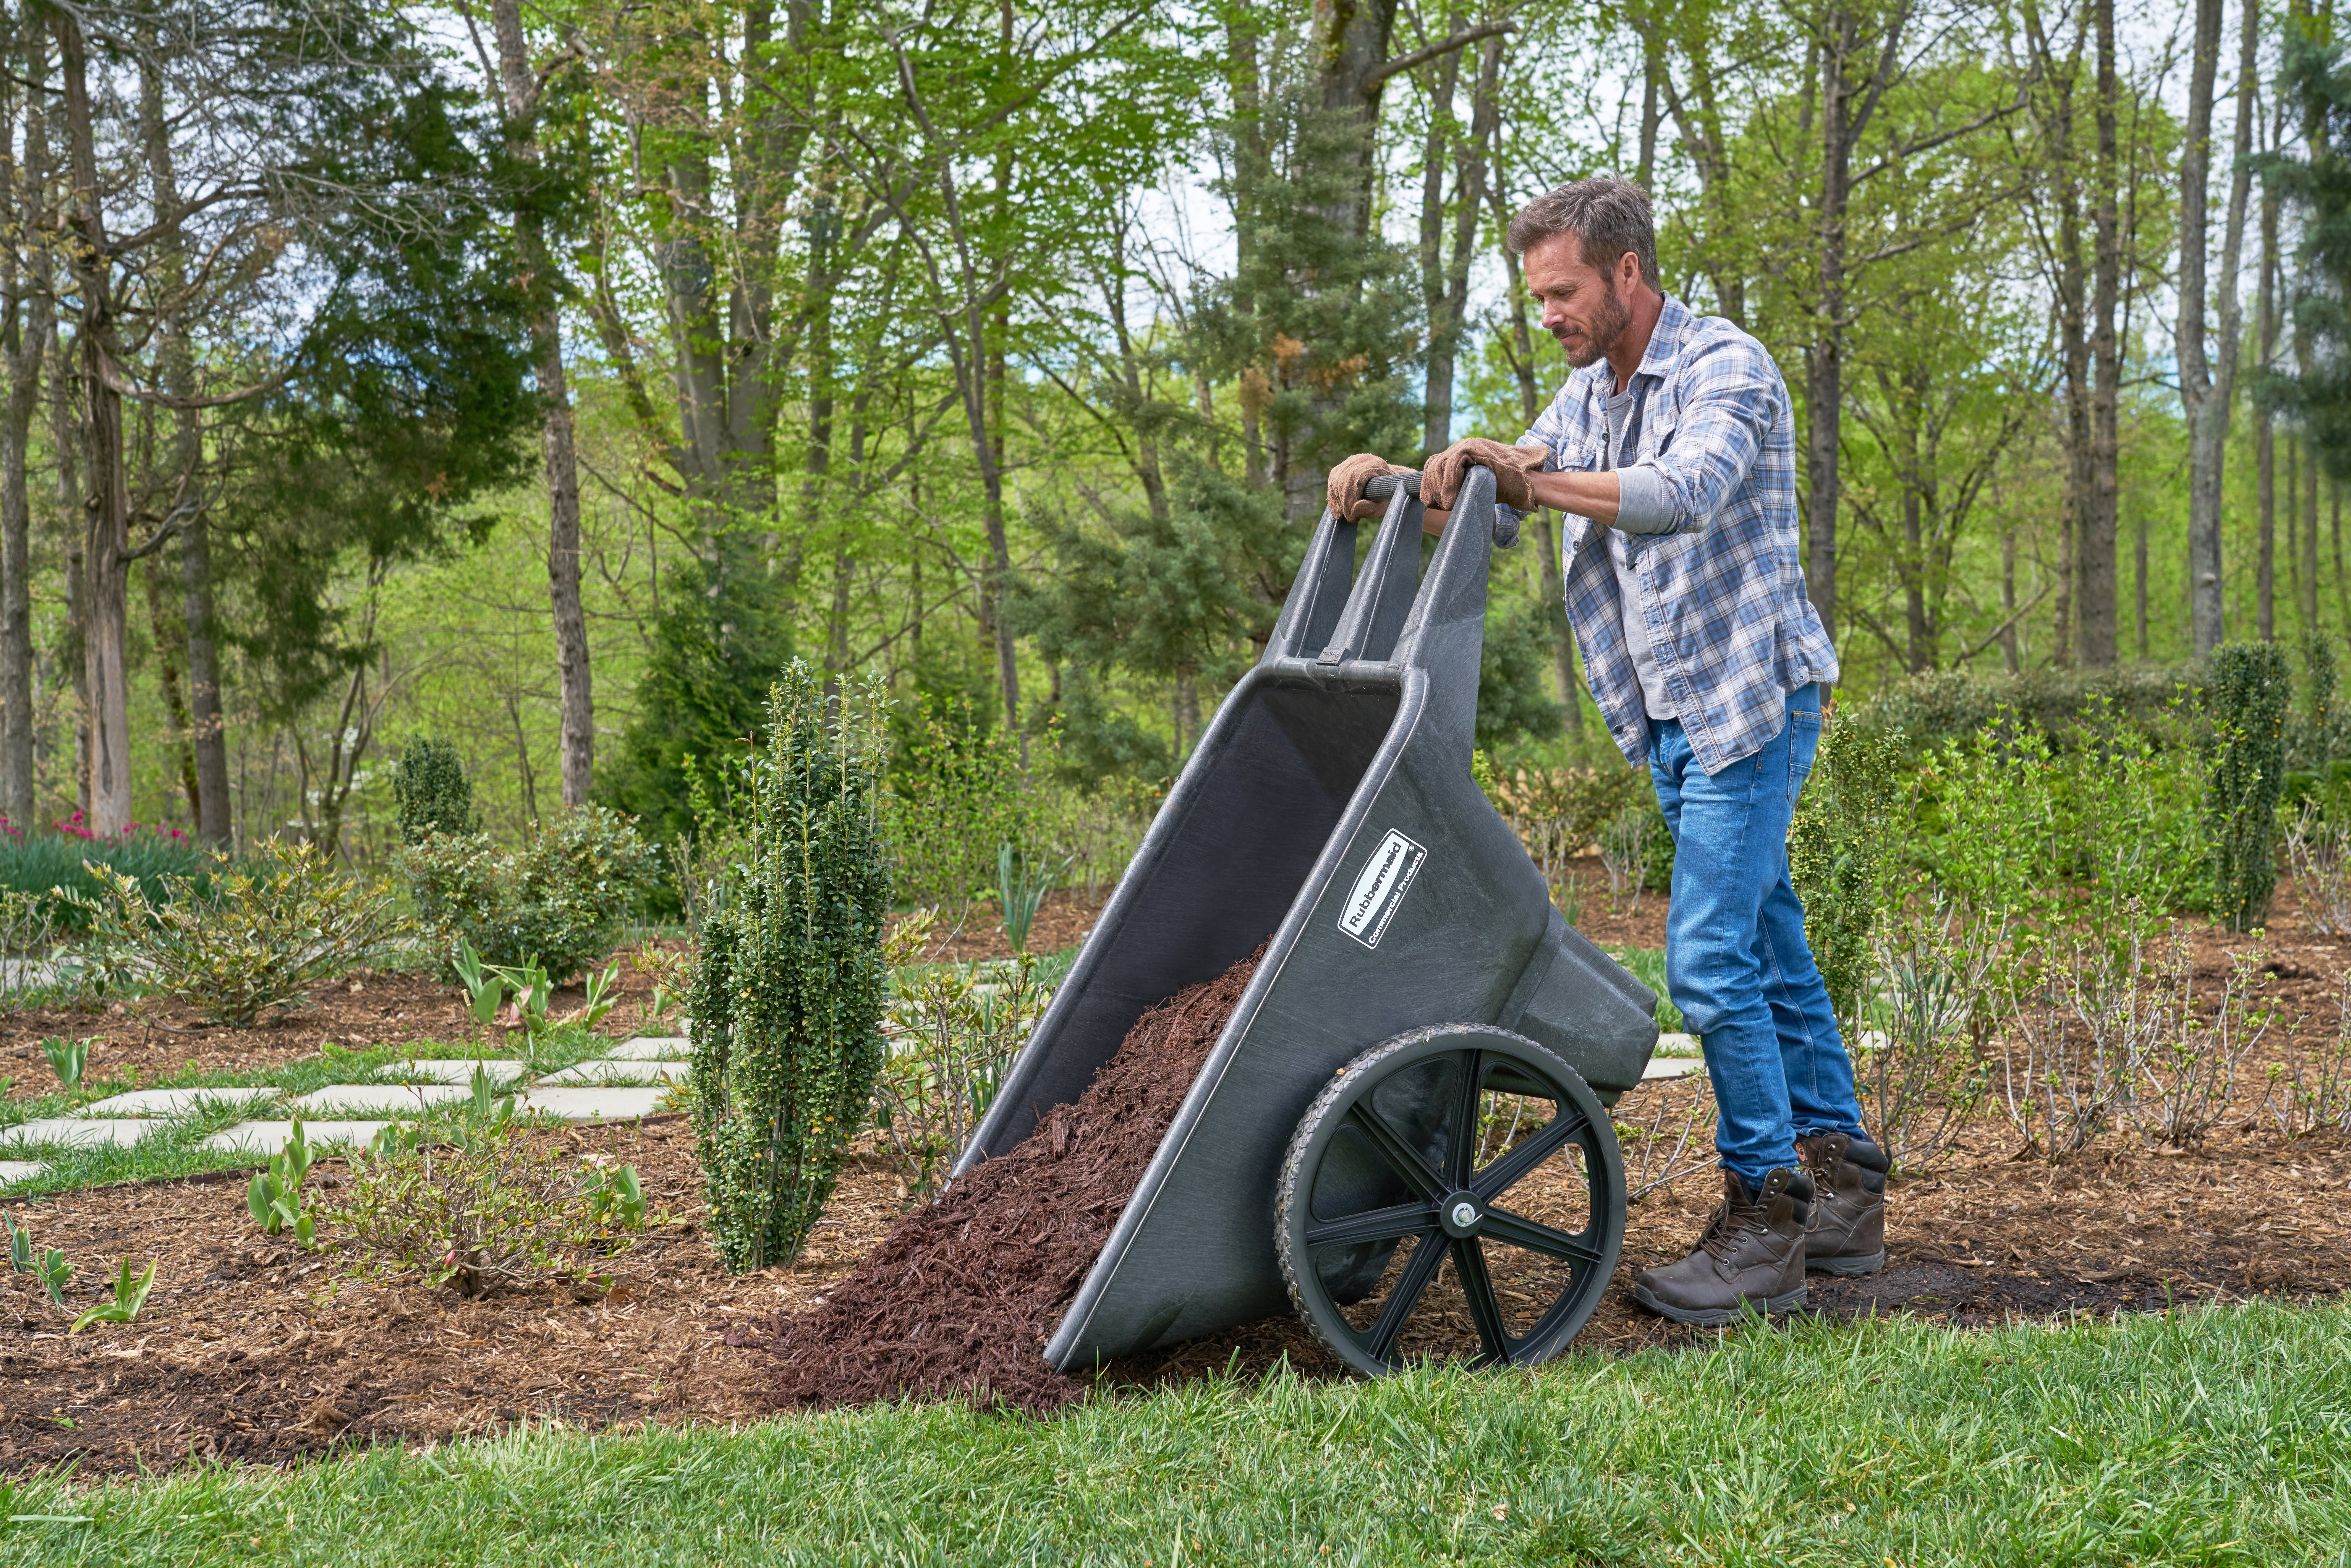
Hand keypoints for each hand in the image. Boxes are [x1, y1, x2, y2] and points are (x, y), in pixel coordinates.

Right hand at [1326, 453, 1414, 521]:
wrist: (1390, 486)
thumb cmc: (1389, 496)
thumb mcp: (1384, 506)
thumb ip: (1371, 508)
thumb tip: (1354, 510)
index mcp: (1375, 464)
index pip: (1355, 477)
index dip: (1350, 497)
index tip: (1352, 516)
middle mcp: (1362, 459)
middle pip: (1343, 478)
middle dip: (1343, 501)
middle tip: (1349, 518)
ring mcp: (1351, 461)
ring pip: (1336, 480)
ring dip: (1337, 500)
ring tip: (1345, 515)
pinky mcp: (1343, 467)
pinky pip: (1332, 481)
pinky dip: (1333, 497)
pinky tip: (1337, 511)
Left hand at [1421, 438, 1541, 510]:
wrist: (1526, 478)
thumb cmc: (1505, 486)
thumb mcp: (1477, 486)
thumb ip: (1460, 487)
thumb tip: (1436, 503)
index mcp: (1461, 453)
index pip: (1435, 465)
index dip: (1430, 485)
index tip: (1431, 502)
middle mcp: (1461, 446)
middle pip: (1433, 465)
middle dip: (1432, 488)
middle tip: (1438, 506)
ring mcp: (1465, 444)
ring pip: (1439, 466)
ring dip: (1440, 488)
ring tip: (1446, 505)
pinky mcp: (1471, 447)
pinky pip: (1451, 465)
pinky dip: (1449, 483)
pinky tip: (1452, 499)